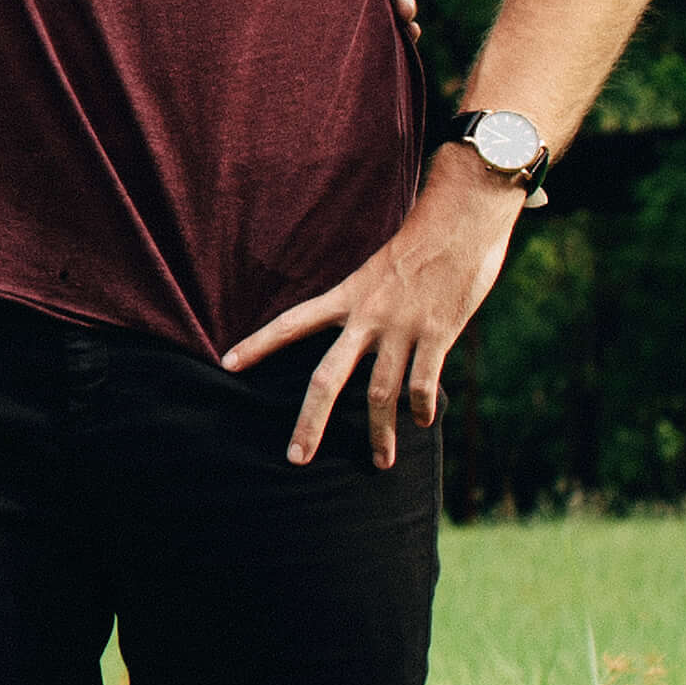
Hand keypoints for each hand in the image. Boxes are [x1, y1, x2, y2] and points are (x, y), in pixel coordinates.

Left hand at [219, 150, 527, 468]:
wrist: (460, 222)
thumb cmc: (421, 242)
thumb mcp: (377, 269)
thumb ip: (365, 304)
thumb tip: (363, 334)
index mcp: (345, 297)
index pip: (290, 323)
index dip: (257, 344)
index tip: (226, 365)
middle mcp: (366, 318)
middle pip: (327, 379)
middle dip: (310, 422)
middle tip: (295, 458)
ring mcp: (401, 329)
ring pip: (381, 395)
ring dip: (381, 434)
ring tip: (379, 462)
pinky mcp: (437, 336)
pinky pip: (423, 384)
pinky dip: (422, 409)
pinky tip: (422, 423)